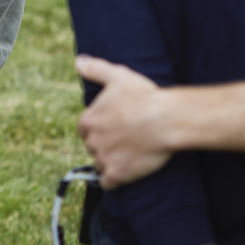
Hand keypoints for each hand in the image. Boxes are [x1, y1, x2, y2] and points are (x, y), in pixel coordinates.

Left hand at [76, 54, 171, 188]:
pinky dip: (114, 181)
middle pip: (93, 147)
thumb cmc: (143, 96)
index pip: (85, 129)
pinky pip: (108, 183)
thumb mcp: (117, 76)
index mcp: (88, 120)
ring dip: (110, 163)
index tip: (112, 128)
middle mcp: (91, 140)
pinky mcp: (117, 174)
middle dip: (105, 145)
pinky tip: (124, 176)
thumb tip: (78, 61)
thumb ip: (95, 69)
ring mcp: (103, 158)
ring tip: (128, 157)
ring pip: (100, 165)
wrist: (166, 120)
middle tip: (124, 141)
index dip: (98, 129)